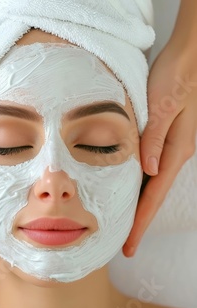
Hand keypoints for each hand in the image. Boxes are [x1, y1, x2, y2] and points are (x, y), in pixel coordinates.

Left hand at [123, 40, 196, 256]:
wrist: (189, 57)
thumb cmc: (175, 77)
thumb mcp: (163, 106)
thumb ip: (155, 138)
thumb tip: (148, 170)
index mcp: (174, 151)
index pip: (153, 196)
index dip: (140, 223)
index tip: (129, 247)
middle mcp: (173, 153)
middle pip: (152, 196)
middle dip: (138, 222)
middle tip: (123, 245)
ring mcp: (170, 146)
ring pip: (151, 184)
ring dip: (138, 206)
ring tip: (123, 225)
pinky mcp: (163, 137)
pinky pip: (150, 169)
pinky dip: (138, 185)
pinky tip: (127, 190)